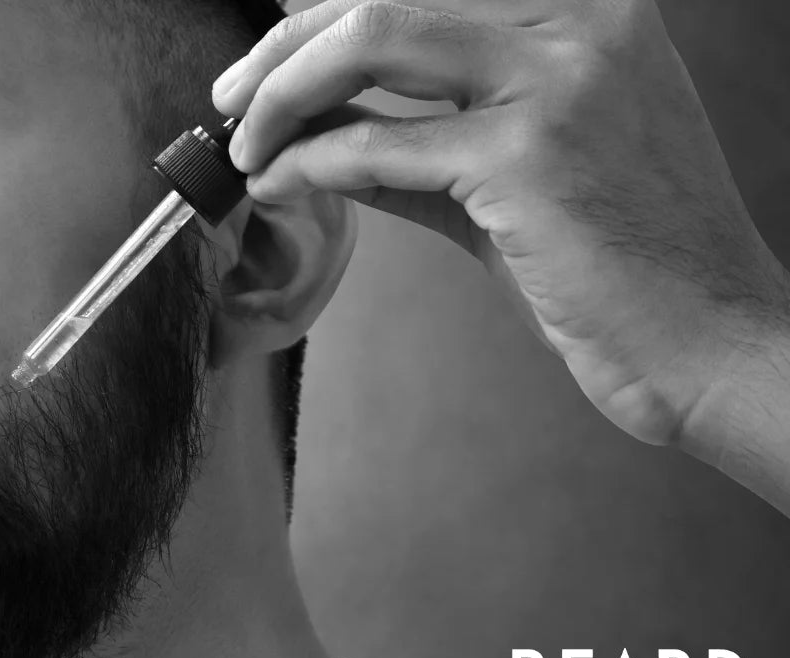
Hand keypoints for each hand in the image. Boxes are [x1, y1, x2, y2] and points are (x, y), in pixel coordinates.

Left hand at [214, 0, 789, 449]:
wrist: (709, 340)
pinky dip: (311, 161)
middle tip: (231, 99)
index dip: (327, 15)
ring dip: (283, 93)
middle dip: (286, 46)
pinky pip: (380, 143)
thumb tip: (323, 134)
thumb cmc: (620, 264)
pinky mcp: (531, 152)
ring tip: (243, 142)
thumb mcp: (518, 176)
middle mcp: (580, 18)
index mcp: (584, 8)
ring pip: (371, 37)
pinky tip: (280, 183)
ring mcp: (558, 77)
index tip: (273, 58)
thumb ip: (424, 141)